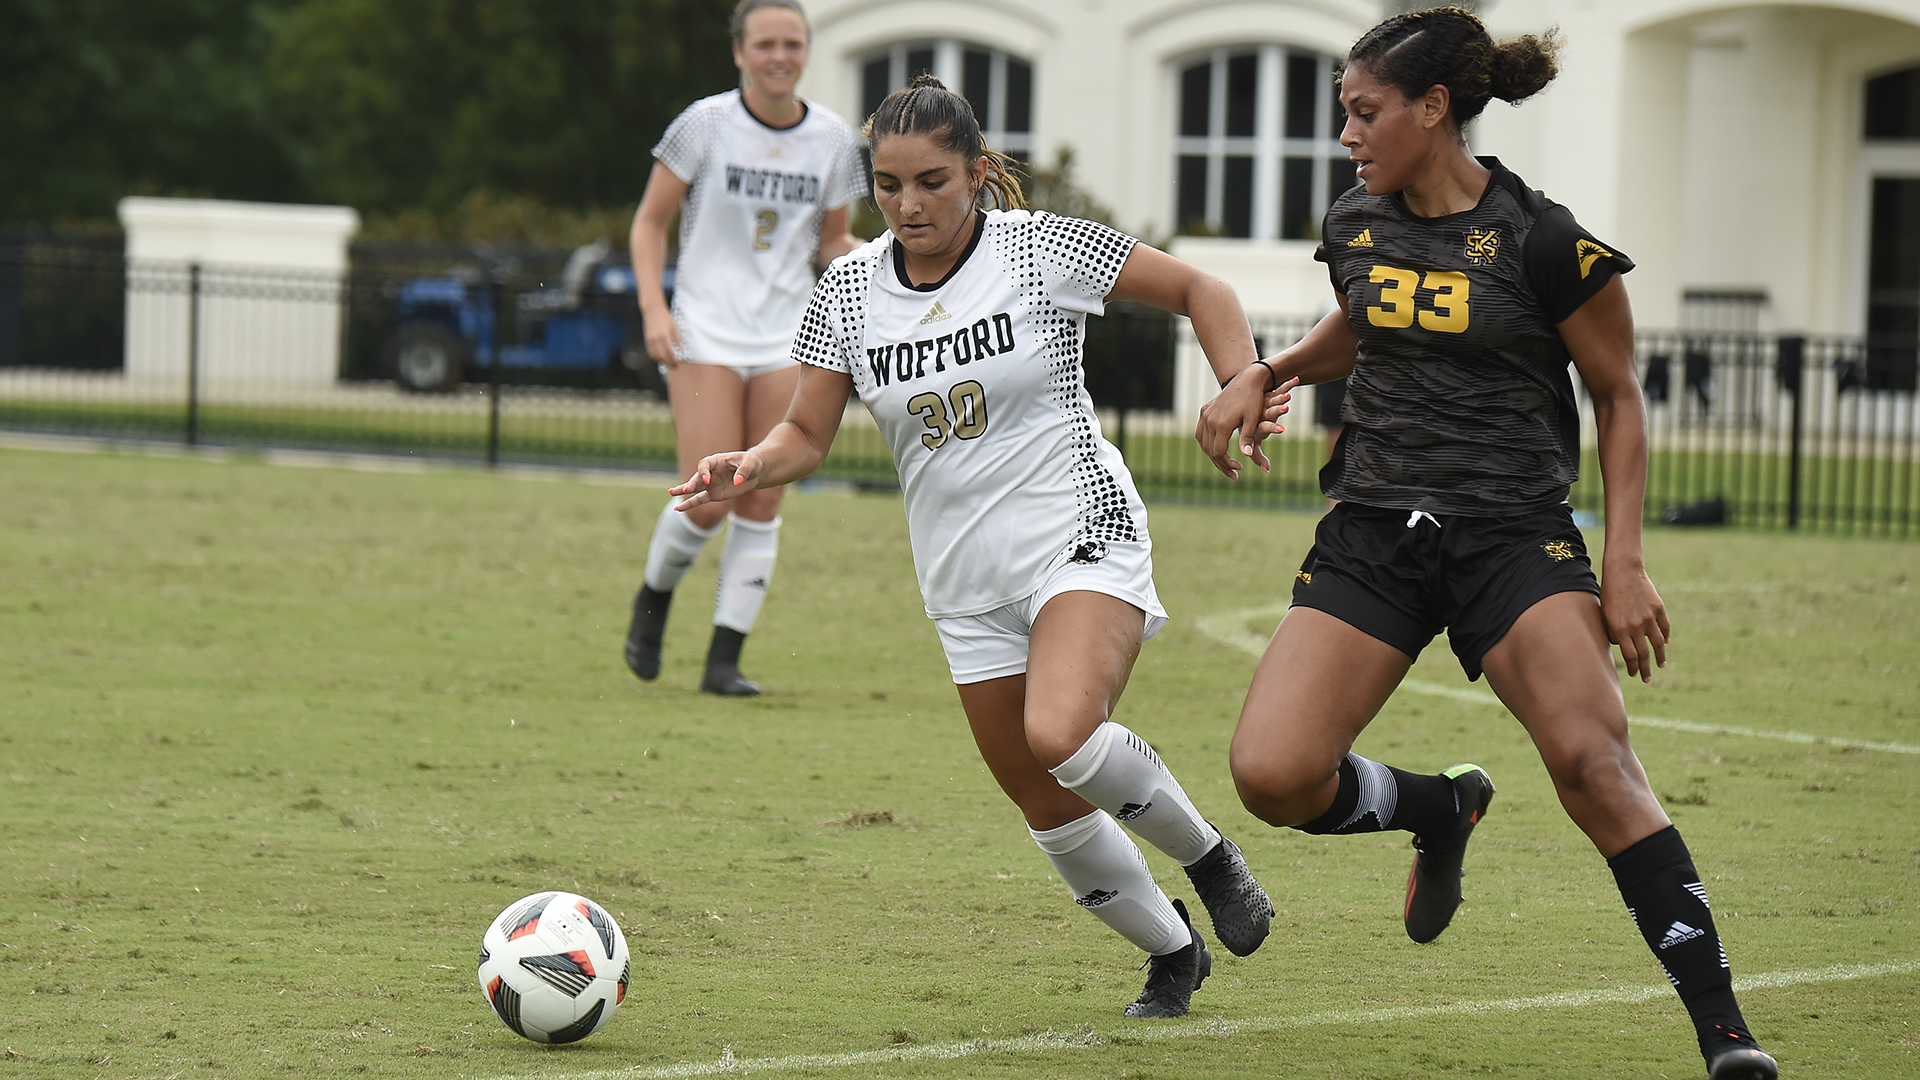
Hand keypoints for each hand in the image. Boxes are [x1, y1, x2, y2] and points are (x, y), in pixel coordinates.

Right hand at [641, 302, 683, 367]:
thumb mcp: (674, 327)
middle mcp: (655, 339)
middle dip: (668, 363)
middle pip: (661, 356)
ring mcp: (650, 340)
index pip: (669, 353)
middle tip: (674, 366)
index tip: (677, 364)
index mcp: (664, 336)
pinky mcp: (646, 340)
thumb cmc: (665, 317)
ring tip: (668, 362)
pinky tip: (661, 357)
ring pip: (654, 356)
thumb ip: (678, 339)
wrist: (652, 310)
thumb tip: (682, 350)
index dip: (673, 360)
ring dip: (661, 361)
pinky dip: (655, 357)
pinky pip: (650, 352)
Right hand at [668, 451, 762, 509]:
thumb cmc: (752, 463)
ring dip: (683, 491)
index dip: (704, 472)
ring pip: (694, 489)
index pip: (705, 465)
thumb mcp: (750, 464)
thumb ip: (743, 472)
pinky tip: (678, 508)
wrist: (754, 472)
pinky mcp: (713, 494)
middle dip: (692, 483)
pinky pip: (699, 499)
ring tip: (671, 493)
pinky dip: (690, 504)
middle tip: (686, 490)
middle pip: (697, 477)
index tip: (707, 480)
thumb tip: (737, 482)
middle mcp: (710, 472)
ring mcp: (710, 484)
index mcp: (717, 460)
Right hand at [1195, 369, 1293, 478]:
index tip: (1239, 469)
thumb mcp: (1253, 419)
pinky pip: (1201, 432)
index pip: (1219, 452)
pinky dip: (1206, 443)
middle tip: (1234, 475)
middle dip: (1221, 464)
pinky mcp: (1205, 411)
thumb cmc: (1253, 399)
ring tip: (1225, 464)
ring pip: (1203, 443)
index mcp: (1221, 424)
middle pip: (1209, 450)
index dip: (1228, 464)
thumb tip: (1246, 456)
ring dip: (1213, 455)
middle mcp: (1209, 421)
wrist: (1246, 379)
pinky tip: (1215, 449)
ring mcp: (1205, 415)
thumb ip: (1247, 438)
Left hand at [1600, 559, 1669, 682]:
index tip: (1633, 674)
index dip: (1632, 667)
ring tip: (1661, 665)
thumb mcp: (1605, 614)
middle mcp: (1636, 626)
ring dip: (1660, 656)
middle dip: (1645, 669)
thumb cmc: (1609, 593)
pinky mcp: (1658, 609)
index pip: (1629, 656)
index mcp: (1620, 629)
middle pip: (1644, 654)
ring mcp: (1649, 618)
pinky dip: (1666, 636)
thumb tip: (1621, 646)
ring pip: (1658, 643)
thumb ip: (1612, 632)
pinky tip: (1665, 643)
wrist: (1623, 571)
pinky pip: (1664, 627)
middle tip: (1647, 679)